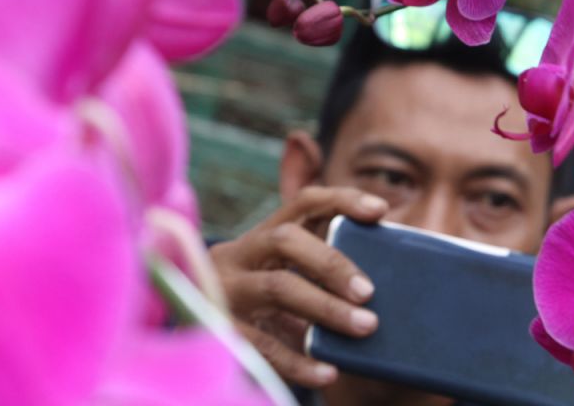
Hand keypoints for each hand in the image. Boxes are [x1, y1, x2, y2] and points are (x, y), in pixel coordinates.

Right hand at [208, 185, 388, 388]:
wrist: (190, 346)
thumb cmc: (256, 311)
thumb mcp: (278, 281)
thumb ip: (315, 273)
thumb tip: (384, 277)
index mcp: (259, 237)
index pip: (302, 203)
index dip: (342, 200)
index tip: (381, 211)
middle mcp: (237, 256)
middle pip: (286, 240)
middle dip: (333, 262)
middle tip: (369, 292)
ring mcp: (225, 291)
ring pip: (278, 287)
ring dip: (326, 307)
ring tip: (364, 327)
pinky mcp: (220, 331)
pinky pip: (264, 344)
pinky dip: (299, 360)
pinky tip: (328, 372)